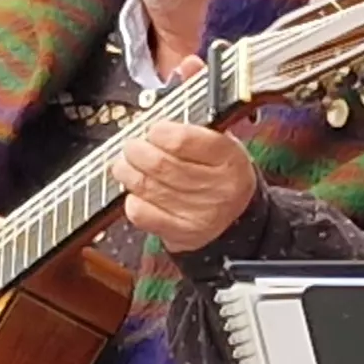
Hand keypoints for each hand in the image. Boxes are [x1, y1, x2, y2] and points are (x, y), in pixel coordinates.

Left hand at [113, 119, 261, 251]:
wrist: (237, 216)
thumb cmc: (221, 173)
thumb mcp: (220, 145)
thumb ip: (190, 133)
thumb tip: (150, 129)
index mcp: (229, 158)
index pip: (182, 141)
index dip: (159, 132)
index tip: (153, 131)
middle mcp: (217, 189)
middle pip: (160, 165)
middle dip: (136, 151)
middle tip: (132, 147)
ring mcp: (199, 214)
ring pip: (146, 187)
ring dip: (128, 172)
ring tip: (127, 165)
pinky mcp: (181, 234)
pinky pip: (141, 213)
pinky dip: (131, 199)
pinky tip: (137, 192)